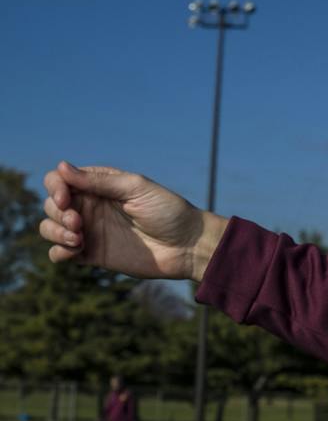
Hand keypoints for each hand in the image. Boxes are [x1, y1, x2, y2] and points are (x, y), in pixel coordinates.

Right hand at [40, 161, 215, 281]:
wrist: (185, 246)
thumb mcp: (136, 188)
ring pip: (49, 228)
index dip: (55, 188)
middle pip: (51, 204)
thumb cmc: (167, 210)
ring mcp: (90, 230)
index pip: (61, 180)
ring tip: (79, 239)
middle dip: (57, 213)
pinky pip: (58, 253)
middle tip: (79, 223)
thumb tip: (61, 166)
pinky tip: (76, 252)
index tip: (65, 200)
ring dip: (54, 232)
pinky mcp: (91, 254)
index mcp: (101, 185)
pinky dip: (58, 252)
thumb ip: (99, 180)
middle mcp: (91, 206)